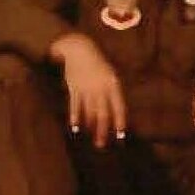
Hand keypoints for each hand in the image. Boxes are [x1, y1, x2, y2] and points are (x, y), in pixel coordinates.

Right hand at [51, 33, 125, 147]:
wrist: (80, 49)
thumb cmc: (98, 65)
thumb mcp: (111, 76)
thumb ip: (113, 94)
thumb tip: (116, 113)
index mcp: (113, 85)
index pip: (119, 108)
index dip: (120, 122)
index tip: (121, 136)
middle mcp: (101, 89)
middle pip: (103, 113)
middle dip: (103, 130)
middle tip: (102, 145)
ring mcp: (87, 88)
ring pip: (90, 112)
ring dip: (91, 127)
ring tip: (93, 139)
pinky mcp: (74, 87)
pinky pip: (75, 105)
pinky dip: (75, 116)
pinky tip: (76, 127)